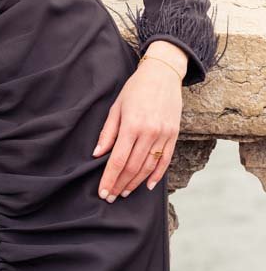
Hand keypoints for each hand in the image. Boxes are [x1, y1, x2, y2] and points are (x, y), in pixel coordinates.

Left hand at [92, 53, 182, 201]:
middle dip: (120, 184)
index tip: (103, 192)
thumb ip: (108, 132)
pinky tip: (147, 185)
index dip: (109, 178)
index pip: (118, 159)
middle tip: (111, 196)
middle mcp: (149, 133)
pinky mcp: (173, 135)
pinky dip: (156, 175)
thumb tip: (97, 154)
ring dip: (135, 183)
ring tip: (124, 192)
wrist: (163, 74)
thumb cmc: (136, 88)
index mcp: (132, 125)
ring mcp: (163, 135)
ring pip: (148, 167)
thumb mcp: (117, 106)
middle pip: (132, 167)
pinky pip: (165, 161)